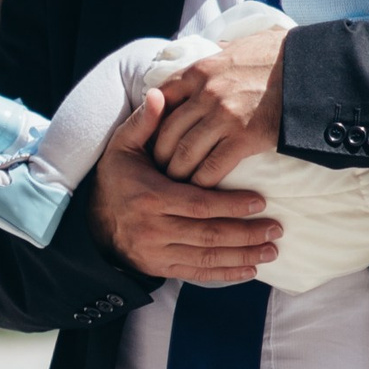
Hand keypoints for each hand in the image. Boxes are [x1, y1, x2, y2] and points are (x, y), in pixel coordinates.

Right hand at [88, 92, 278, 286]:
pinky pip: (197, 274)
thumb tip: (159, 94)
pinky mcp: (160, 267)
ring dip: (243, 256)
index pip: (199, 204)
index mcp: (150, 197)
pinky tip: (249, 270)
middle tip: (276, 228)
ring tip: (271, 250)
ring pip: (207, 257)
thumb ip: (144, 122)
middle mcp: (154, 229)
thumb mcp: (123, 146)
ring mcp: (157, 252)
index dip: (231, 205)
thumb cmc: (116, 178)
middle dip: (246, 233)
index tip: (260, 201)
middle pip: (208, 234)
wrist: (92, 221)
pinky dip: (224, 274)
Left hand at [150, 19, 288, 182]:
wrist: (314, 68)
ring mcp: (224, 115)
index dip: (154, 121)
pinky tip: (200, 192)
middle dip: (159, 154)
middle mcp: (206, 92)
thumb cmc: (281, 55)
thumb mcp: (242, 44)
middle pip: (167, 130)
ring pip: (184, 152)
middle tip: (158, 169)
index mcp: (201, 69)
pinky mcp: (244, 136)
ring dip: (177, 172)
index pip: (162, 98)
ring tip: (175, 185)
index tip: (153, 136)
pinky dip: (201, 182)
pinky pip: (211, 167)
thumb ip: (220, 52)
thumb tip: (213, 49)